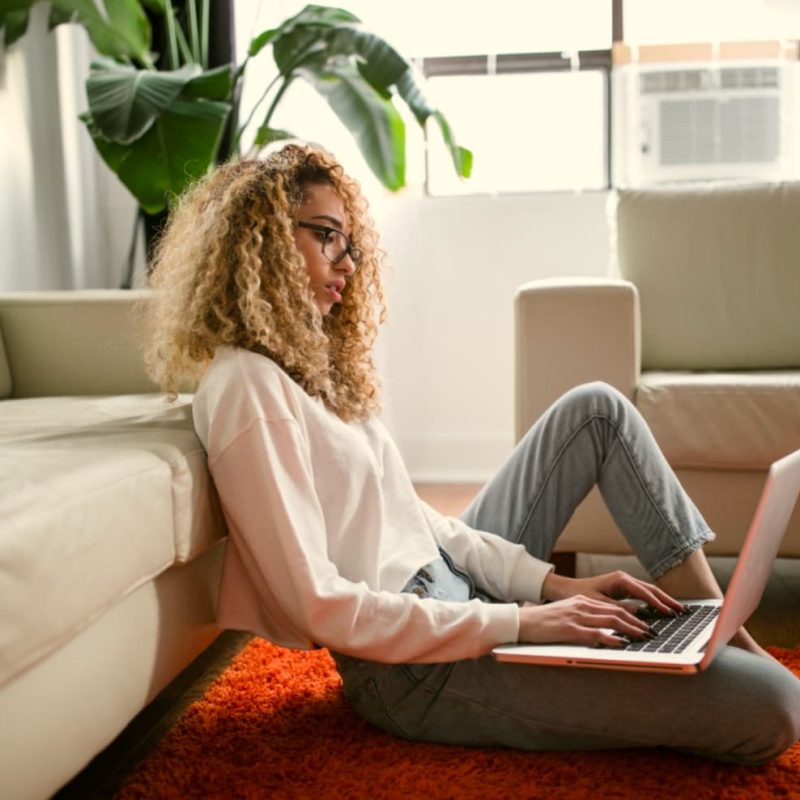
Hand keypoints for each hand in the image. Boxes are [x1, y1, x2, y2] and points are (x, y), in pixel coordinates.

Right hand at [515, 569, 686, 647]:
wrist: (522, 622)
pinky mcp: (569, 629)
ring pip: (610, 620)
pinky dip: (610, 639)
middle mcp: (583, 606)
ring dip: (631, 629)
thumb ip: (586, 619)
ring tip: (645, 637)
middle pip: (617, 612)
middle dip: (638, 622)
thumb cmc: (544, 622)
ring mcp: (576, 617)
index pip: (614, 607)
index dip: (634, 615)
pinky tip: (621, 644)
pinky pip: (595, 633)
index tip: (648, 623)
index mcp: (583, 602)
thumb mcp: (568, 615)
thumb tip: (607, 630)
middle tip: (653, 632)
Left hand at [541, 570, 685, 616]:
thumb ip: (620, 609)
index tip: (670, 614)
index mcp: (620, 580)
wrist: (567, 589)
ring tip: (678, 611)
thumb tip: (642, 615)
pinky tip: (663, 610)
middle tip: (683, 611)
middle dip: (668, 600)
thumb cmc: (580, 595)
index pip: (645, 592)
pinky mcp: (623, 589)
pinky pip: (643, 595)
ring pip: (649, 592)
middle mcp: (625, 579)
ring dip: (663, 601)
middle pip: (651, 590)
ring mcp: (625, 583)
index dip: (658, 604)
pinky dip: (654, 602)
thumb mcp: (600, 604)